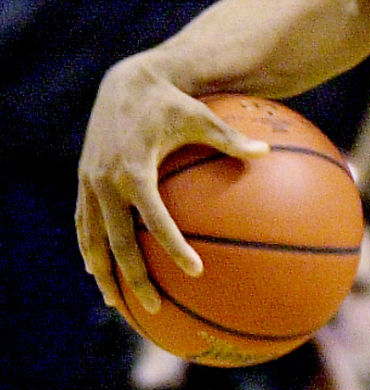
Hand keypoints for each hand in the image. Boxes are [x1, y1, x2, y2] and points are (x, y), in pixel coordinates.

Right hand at [75, 58, 268, 314]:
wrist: (125, 82)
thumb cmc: (172, 101)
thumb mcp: (203, 117)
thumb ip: (232, 138)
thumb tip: (267, 152)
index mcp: (135, 170)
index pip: (154, 219)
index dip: (172, 246)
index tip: (195, 271)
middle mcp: (106, 182)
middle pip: (118, 242)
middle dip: (133, 277)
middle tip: (152, 307)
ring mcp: (90, 184)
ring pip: (93, 240)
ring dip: (103, 273)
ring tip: (115, 303)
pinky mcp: (83, 182)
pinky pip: (84, 224)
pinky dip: (90, 249)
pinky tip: (99, 271)